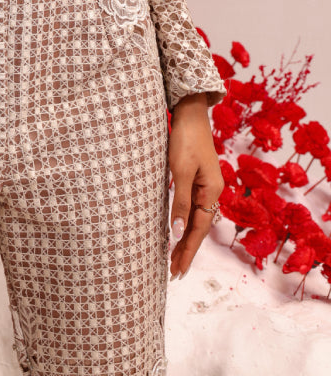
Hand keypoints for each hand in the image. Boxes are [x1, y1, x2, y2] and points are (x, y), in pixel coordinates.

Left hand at [167, 93, 223, 279]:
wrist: (189, 112)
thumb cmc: (184, 139)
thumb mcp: (180, 171)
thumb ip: (180, 202)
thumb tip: (178, 233)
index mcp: (212, 191)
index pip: (199, 230)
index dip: (187, 251)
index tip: (177, 271)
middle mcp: (212, 191)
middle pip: (199, 228)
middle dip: (186, 250)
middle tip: (174, 273)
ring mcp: (205, 185)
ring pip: (195, 219)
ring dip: (185, 239)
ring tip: (174, 258)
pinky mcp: (196, 178)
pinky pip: (191, 207)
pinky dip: (184, 222)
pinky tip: (178, 230)